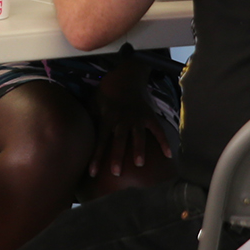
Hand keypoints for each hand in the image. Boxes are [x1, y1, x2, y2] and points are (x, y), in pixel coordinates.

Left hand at [90, 65, 173, 180]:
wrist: (126, 77)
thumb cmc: (106, 93)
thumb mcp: (94, 103)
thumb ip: (90, 120)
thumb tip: (80, 138)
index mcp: (108, 118)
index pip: (100, 141)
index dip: (96, 157)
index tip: (92, 173)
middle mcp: (122, 119)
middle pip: (119, 140)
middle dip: (117, 156)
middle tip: (116, 172)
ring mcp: (137, 117)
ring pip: (138, 136)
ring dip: (138, 149)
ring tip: (139, 164)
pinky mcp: (149, 116)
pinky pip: (158, 130)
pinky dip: (164, 141)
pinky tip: (168, 155)